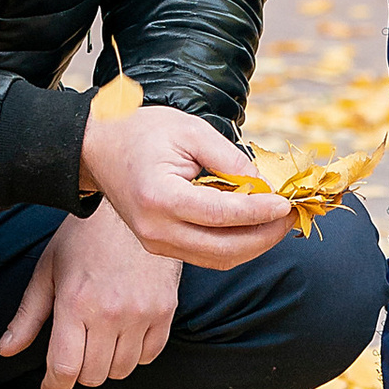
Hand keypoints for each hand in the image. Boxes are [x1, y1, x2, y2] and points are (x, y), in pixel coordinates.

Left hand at [0, 201, 183, 388]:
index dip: (54, 386)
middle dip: (78, 372)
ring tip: (99, 341)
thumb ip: (28, 315)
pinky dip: (135, 354)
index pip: (65, 369)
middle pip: (92, 375)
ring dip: (106, 364)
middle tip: (75, 353)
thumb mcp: (49, 270)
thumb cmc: (84, 236)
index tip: (51, 385)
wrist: (133, 207)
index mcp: (75, 303)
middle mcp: (109, 313)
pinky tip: (124, 334)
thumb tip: (5, 350)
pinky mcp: (165, 310)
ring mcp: (141, 313)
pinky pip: (149, 355)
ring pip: (121, 370)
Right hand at [81, 94, 293, 266]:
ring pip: (218, 259)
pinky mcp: (161, 247)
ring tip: (278, 222)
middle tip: (290, 216)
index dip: (258, 212)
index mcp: (160, 198)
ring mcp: (156, 243)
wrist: (98, 149)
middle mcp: (156, 230)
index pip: (221, 215)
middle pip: (223, 249)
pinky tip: (254, 227)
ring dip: (254, 245)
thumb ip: (228, 158)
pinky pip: (206, 255)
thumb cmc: (142, 132)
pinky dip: (235, 244)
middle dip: (264, 236)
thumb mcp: (189, 130)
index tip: (285, 203)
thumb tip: (262, 184)